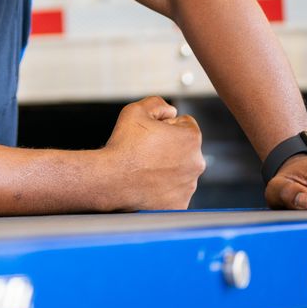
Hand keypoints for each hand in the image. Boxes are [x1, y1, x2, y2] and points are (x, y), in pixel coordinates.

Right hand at [101, 96, 205, 210]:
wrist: (110, 180)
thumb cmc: (123, 147)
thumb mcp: (136, 110)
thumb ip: (157, 103)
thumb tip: (171, 111)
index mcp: (191, 138)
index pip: (185, 124)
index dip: (166, 125)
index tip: (151, 134)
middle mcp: (196, 163)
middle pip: (185, 148)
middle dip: (170, 147)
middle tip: (145, 151)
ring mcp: (189, 186)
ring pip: (181, 171)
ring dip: (167, 168)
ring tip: (144, 168)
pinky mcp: (179, 204)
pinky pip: (175, 191)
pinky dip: (164, 188)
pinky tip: (147, 183)